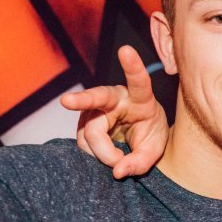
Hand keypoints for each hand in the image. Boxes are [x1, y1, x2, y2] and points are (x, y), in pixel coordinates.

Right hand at [60, 45, 169, 177]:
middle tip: (66, 101)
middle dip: (81, 100)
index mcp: (139, 98)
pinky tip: (105, 155)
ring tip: (118, 158)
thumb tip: (118, 172)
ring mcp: (94, 110)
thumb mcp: (154, 149)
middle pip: (96, 100)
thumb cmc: (149, 133)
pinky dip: (95, 156)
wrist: (138, 134)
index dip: (132, 66)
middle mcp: (113, 99)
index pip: (138, 81)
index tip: (125, 49)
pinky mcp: (83, 124)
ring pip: (90, 134)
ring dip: (102, 153)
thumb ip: (140, 162)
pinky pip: (83, 145)